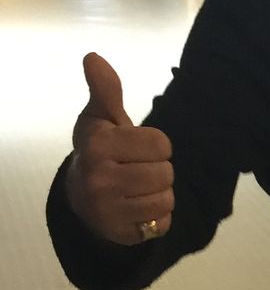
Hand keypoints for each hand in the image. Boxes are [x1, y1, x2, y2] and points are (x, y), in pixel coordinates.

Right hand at [64, 53, 173, 245]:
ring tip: (139, 189)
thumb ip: (105, 90)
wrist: (83, 198)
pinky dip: (158, 217)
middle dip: (159, 170)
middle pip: (166, 172)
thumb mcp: (101, 118)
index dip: (156, 146)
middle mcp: (99, 177)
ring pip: (167, 198)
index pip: (161, 144)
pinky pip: (163, 222)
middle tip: (138, 170)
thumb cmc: (101, 150)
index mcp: (98, 144)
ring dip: (160, 194)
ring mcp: (108, 208)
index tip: (137, 148)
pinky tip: (140, 209)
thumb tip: (93, 57)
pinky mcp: (121, 232)